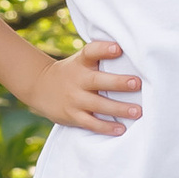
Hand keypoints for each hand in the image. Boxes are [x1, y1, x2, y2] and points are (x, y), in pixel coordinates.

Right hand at [26, 38, 141, 134]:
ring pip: (98, 105)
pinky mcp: (72, 116)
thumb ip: (101, 56)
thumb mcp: (81, 60)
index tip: (118, 48)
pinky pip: (91, 123)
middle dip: (118, 83)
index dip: (104, 49)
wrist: (40, 87)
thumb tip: (134, 53)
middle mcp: (78, 80)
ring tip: (137, 111)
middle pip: (98, 80)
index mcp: (81, 62)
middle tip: (137, 83)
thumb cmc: (73, 72)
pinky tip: (121, 129)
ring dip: (118, 108)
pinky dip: (105, 127)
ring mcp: (74, 99)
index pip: (91, 52)